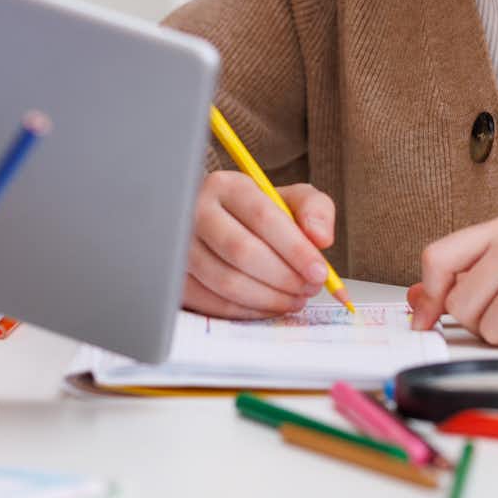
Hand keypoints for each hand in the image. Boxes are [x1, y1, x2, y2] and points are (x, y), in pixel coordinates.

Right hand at [183, 172, 335, 317]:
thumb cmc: (259, 215)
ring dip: (269, 298)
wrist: (220, 226)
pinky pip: (213, 303)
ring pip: (227, 282)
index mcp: (226, 186)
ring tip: (294, 298)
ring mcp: (180, 247)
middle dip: (284, 277)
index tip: (319, 272)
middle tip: (308, 289)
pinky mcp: (176, 277)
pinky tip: (269, 306)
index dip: (295, 249)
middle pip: (241, 251)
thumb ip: (315, 210)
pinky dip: (248, 311)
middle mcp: (195, 211)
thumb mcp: (291, 200)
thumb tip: (321, 239)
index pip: (262, 217)